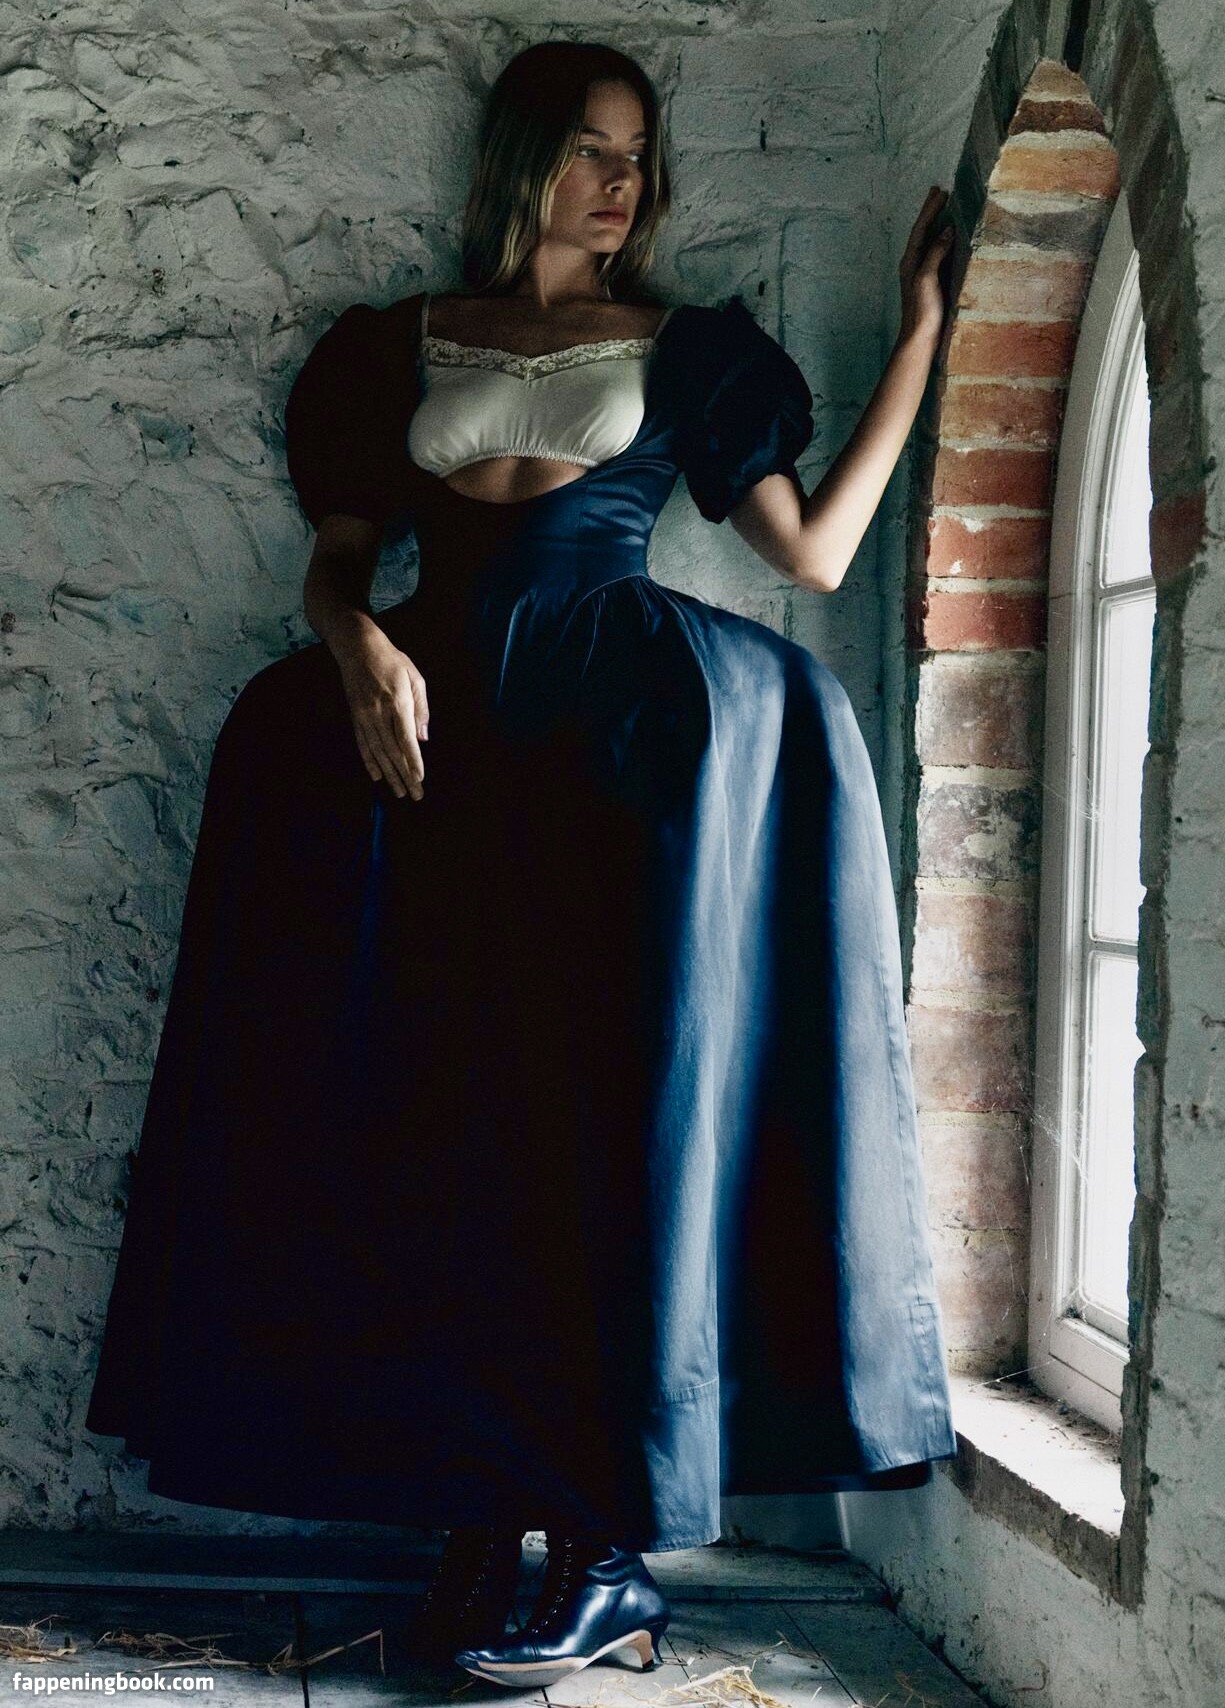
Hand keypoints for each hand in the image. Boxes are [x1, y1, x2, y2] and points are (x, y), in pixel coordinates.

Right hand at [337, 629, 429, 801]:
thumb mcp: (415, 678)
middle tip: (414, 795)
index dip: (413, 761)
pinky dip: (369, 762)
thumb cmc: (392, 661)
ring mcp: (364, 717)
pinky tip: (377, 777)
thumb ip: (421, 709)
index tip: (419, 779)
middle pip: (392, 752)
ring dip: (389, 775)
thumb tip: (423, 738)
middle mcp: (379, 713)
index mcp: (397, 703)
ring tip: (398, 792)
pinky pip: (363, 745)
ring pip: (377, 752)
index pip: (406, 740)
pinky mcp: (355, 718)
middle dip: (404, 776)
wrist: (358, 648)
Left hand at [898, 185, 954, 347]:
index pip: (921, 229)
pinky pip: (937, 253)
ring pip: (929, 241)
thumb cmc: (922, 310)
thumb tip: (947, 230)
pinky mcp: (932, 282)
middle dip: (931, 212)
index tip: (941, 192)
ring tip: (945, 208)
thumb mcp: (927, 278)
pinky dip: (943, 240)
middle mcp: (914, 264)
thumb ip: (935, 253)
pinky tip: (950, 238)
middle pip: (923, 231)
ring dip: (937, 223)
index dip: (930, 210)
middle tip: (939, 191)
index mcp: (910, 261)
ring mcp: (922, 273)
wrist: (920, 338)